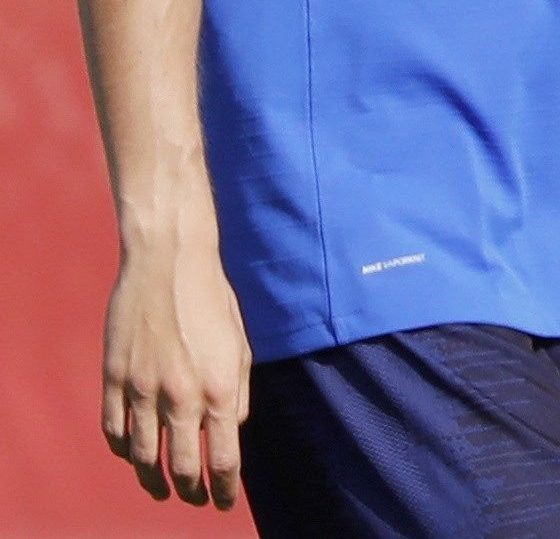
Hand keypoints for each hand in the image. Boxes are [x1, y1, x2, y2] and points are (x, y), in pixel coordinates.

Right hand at [101, 238, 250, 508]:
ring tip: (162, 490)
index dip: (225, 488)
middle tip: (195, 501)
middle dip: (190, 492)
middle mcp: (180, 397)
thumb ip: (237, 392)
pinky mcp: (114, 379)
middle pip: (182, 467)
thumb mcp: (240, 347)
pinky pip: (114, 429)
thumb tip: (232, 427)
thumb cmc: (212, 301)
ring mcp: (142, 390)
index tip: (225, 502)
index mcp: (219, 389)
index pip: (222, 459)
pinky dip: (122, 450)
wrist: (168, 264)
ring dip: (153, 480)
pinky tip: (132, 455)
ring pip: (142, 456)